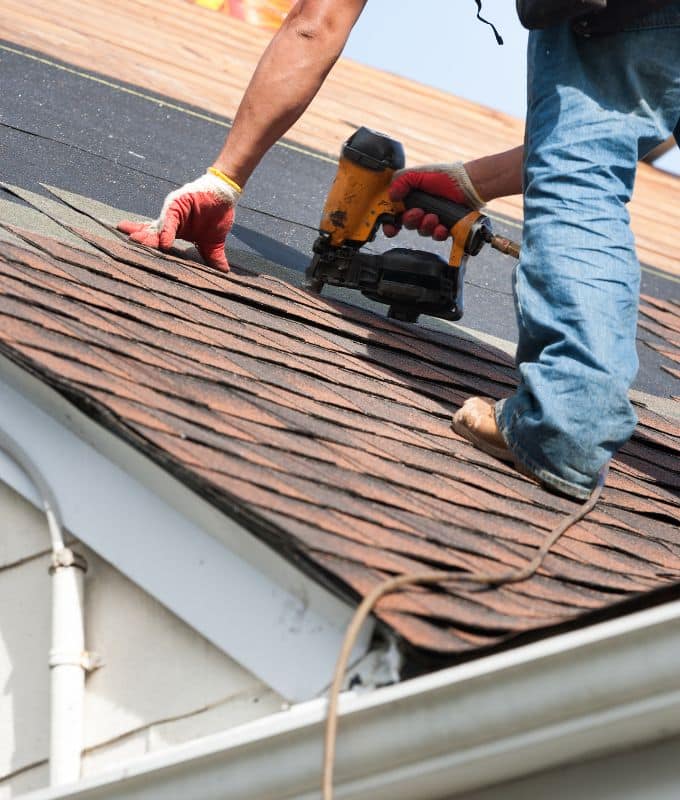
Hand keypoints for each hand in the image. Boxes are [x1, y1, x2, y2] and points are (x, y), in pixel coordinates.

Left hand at [117, 170, 240, 271]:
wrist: (225, 197)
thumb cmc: (217, 215)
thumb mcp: (213, 242)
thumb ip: (213, 256)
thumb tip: (224, 273)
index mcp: (176, 231)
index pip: (157, 240)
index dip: (147, 246)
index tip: (134, 255)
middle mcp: (171, 222)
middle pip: (152, 233)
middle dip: (139, 239)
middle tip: (126, 247)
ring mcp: (173, 212)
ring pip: (157, 226)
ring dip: (146, 235)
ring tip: (135, 241)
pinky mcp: (178, 204)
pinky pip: (170, 219)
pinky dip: (167, 231)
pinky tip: (164, 243)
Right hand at [383, 162, 483, 240]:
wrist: (468, 184)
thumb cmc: (445, 176)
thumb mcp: (419, 174)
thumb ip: (402, 181)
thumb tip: (391, 196)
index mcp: (410, 198)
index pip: (394, 214)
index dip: (389, 223)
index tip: (391, 228)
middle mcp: (419, 210)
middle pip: (406, 224)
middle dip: (411, 220)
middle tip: (419, 212)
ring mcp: (431, 220)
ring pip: (421, 231)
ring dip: (426, 226)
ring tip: (434, 217)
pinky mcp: (444, 227)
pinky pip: (436, 237)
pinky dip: (438, 233)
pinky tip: (442, 227)